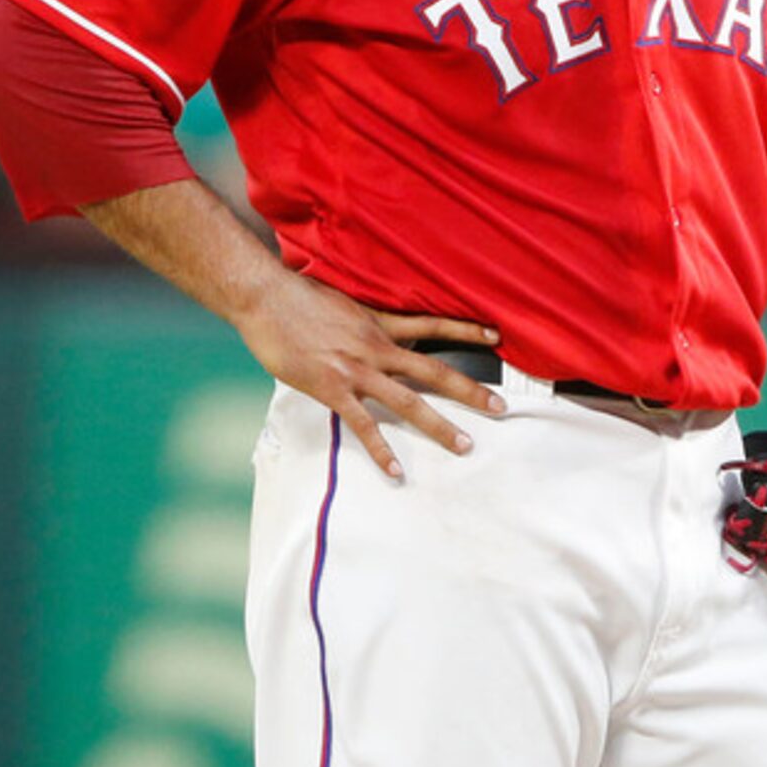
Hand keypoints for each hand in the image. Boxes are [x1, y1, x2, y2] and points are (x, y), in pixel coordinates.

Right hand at [232, 269, 505, 481]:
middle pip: (435, 370)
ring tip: (465, 445)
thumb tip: (381, 326)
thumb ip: (367, 318)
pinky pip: (363, 425)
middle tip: (501, 408)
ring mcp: (357, 370)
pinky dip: (381, 449)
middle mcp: (377, 347)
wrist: (265, 297)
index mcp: (381, 323)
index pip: (434, 324)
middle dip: (470, 390)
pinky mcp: (332, 388)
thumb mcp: (344, 301)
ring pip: (409, 401)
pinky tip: (396, 470)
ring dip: (439, 426)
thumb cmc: (297, 295)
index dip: (467, 328)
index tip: (497, 334)